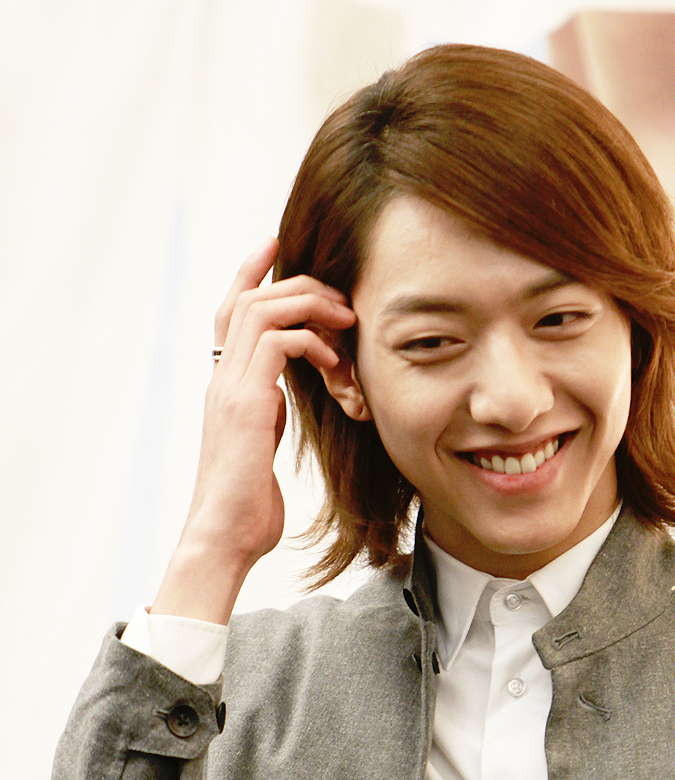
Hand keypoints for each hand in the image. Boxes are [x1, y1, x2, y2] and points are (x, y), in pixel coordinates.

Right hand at [150, 239, 356, 622]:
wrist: (226, 535)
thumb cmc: (247, 503)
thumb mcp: (261, 443)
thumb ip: (269, 410)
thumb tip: (284, 395)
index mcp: (227, 383)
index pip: (230, 310)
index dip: (250, 272)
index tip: (275, 243)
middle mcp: (223, 377)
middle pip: (249, 298)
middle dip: (299, 285)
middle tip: (342, 299)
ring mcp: (230, 387)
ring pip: (262, 309)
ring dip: (311, 306)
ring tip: (346, 323)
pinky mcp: (246, 403)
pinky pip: (278, 342)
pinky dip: (313, 342)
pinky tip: (336, 366)